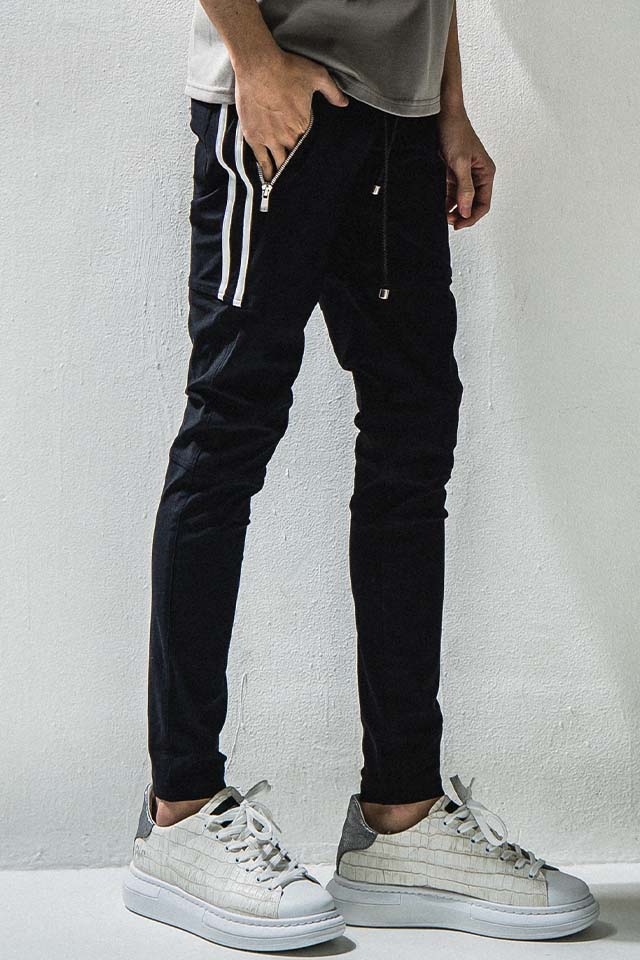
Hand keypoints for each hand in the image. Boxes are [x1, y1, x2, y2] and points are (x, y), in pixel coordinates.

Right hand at [234, 49, 348, 181]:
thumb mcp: (317, 76)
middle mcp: (287, 137)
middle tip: (300, 177)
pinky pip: (260, 160)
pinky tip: (268, 179)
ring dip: (281, 173)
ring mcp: (269, 139)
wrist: (258, 65)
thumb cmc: (287, 68)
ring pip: (278, 163)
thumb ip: (333, 92)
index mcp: (303, 125)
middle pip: (293, 157)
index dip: (308, 151)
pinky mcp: (254, 136)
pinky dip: (265, 170)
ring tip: (283, 184)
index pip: (308, 145)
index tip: (311, 159)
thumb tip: (344, 104)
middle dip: (296, 165)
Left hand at [437, 109, 495, 228]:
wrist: (442, 114)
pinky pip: (451, 192)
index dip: (472, 217)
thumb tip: (467, 210)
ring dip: (453, 209)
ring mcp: (465, 175)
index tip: (458, 225)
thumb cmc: (455, 131)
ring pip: (461, 200)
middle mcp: (478, 175)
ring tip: (441, 214)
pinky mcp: (453, 172)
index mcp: (486, 173)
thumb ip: (465, 188)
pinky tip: (439, 205)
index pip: (483, 203)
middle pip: (473, 204)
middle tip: (448, 221)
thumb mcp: (460, 162)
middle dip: (462, 214)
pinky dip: (446, 200)